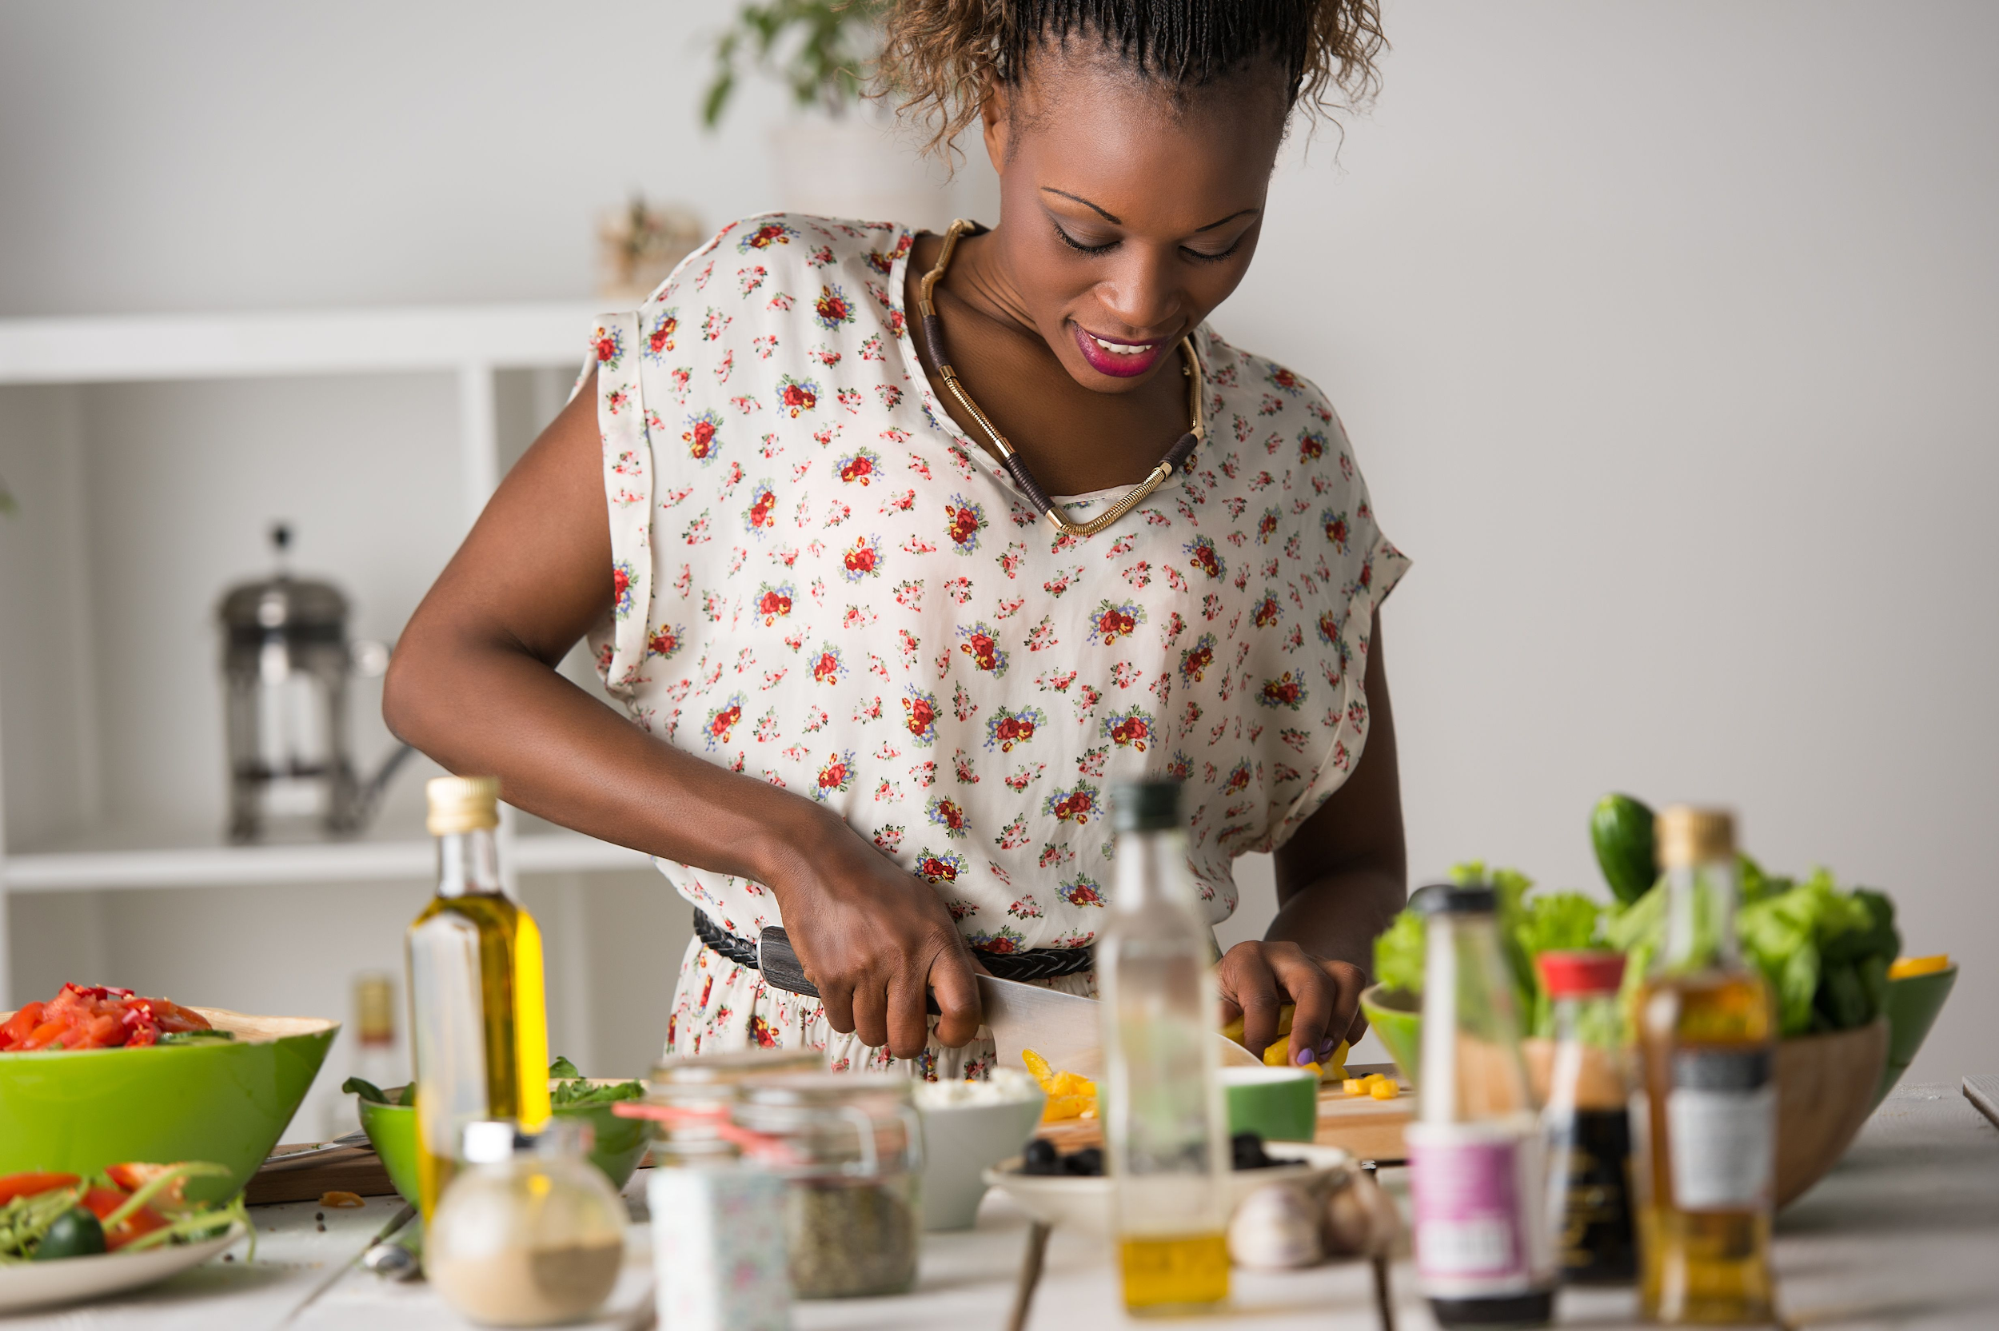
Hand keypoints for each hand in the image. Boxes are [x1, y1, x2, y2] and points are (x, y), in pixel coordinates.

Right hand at [762, 808, 980, 1058]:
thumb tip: (989, 989)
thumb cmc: (878, 887)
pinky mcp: (830, 976)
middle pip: (908, 1039)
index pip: (963, 1006)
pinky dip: (843, 1013)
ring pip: (872, 1035)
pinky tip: (846, 985)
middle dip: (904, 1040)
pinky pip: (841, 1023)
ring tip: (869, 994)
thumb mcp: (928, 910)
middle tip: (899, 1023)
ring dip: (870, 1024)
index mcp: (937, 940)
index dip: (959, 1033)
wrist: (820, 862)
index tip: (947, 1033)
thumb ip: (958, 954)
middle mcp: (904, 956)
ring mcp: (865, 968)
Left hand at [1216, 941, 1369, 1067]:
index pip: (1262, 998)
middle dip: (1311, 1027)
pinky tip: (1335, 1047)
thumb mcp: (1209, 1001)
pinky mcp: (1335, 976)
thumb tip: (1223, 1024)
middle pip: (1313, 982)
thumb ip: (1213, 1015)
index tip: (1260, 1063)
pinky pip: (1358, 996)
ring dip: (1340, 1023)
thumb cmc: (1228, 993)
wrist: (1246, 973)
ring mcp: (1316, 961)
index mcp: (1248, 958)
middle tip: (1303, 1062)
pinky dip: (1353, 1025)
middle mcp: (1286, 954)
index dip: (1262, 1036)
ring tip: (1323, 1055)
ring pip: (1347, 980)